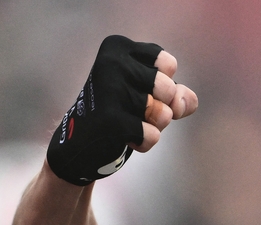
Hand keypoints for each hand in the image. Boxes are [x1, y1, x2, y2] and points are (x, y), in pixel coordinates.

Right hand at [46, 35, 197, 185]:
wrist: (80, 142)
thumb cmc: (119, 109)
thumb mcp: (151, 93)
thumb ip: (177, 94)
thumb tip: (181, 104)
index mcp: (119, 47)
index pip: (169, 65)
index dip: (166, 84)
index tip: (140, 88)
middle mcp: (111, 62)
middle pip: (169, 90)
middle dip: (162, 107)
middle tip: (136, 110)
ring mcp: (109, 89)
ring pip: (163, 114)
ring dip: (153, 126)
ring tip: (129, 121)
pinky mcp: (109, 119)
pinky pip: (153, 135)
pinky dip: (145, 141)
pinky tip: (124, 137)